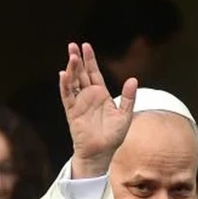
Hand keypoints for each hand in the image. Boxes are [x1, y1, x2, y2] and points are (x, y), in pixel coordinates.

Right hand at [59, 42, 138, 177]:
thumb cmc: (113, 137)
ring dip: (71, 69)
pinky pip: (67, 96)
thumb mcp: (125, 115)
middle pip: (81, 74)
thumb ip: (128, 97)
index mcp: (101, 95)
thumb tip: (133, 79)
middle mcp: (88, 96)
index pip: (94, 73)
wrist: (101, 153)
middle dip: (77, 59)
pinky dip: (65, 85)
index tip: (85, 46)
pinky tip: (63, 74)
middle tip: (72, 45)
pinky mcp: (72, 112)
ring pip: (73, 82)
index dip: (90, 60)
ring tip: (71, 56)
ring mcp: (79, 103)